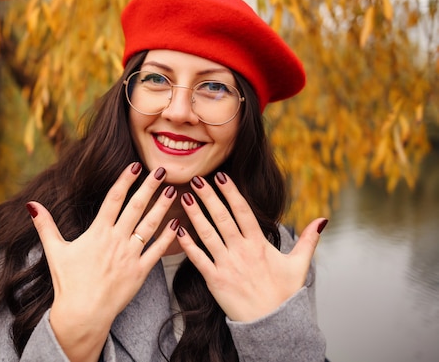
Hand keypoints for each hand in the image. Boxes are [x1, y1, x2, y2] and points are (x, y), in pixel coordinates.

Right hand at [26, 163, 178, 361]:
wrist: (83, 314)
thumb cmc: (68, 283)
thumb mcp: (55, 251)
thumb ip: (45, 226)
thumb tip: (31, 205)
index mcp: (97, 232)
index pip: (114, 199)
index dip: (125, 180)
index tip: (136, 166)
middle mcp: (116, 240)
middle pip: (136, 207)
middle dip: (149, 186)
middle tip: (162, 170)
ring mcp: (130, 256)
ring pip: (150, 225)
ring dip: (163, 206)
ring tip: (173, 189)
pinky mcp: (140, 272)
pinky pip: (158, 250)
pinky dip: (169, 236)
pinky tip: (178, 222)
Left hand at [177, 172, 326, 321]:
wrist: (273, 325)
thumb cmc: (285, 294)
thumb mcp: (299, 264)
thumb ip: (308, 239)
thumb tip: (322, 220)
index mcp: (259, 244)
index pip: (242, 212)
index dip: (231, 192)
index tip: (221, 176)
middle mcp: (241, 251)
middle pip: (222, 218)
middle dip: (209, 197)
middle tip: (197, 179)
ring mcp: (227, 265)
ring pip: (207, 234)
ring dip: (195, 215)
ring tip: (184, 197)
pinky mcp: (215, 280)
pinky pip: (198, 259)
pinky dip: (188, 244)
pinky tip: (178, 230)